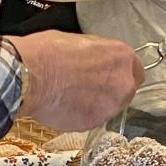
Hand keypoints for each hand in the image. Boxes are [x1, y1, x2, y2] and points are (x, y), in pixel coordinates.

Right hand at [7, 31, 144, 130]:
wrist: (30, 75)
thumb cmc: (48, 53)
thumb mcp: (79, 41)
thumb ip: (97, 54)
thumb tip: (96, 60)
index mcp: (122, 57)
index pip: (135, 70)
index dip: (120, 74)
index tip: (110, 76)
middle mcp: (123, 83)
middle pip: (126, 91)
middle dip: (110, 90)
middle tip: (89, 88)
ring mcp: (110, 106)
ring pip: (109, 108)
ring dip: (97, 104)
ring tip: (73, 97)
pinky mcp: (94, 123)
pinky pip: (92, 120)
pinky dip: (82, 116)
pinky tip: (65, 107)